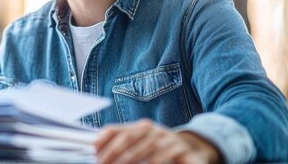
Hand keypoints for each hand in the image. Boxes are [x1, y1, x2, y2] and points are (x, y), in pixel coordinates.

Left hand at [94, 119, 221, 163]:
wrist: (195, 148)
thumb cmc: (160, 148)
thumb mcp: (142, 142)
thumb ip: (122, 143)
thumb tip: (95, 147)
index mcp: (141, 128)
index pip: (118, 131)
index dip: (104, 140)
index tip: (92, 152)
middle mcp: (155, 131)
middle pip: (131, 139)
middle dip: (115, 153)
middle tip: (103, 163)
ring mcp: (170, 141)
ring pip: (150, 150)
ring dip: (134, 159)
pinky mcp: (186, 153)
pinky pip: (168, 160)